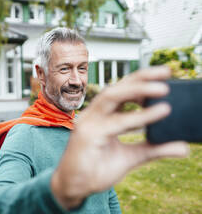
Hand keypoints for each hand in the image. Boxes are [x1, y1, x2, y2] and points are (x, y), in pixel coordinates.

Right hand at [51, 66, 188, 208]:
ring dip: (138, 90)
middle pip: (116, 88)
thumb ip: (154, 148)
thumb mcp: (131, 157)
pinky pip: (116, 123)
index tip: (164, 76)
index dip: (140, 81)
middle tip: (166, 72)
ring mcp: (89, 123)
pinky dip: (138, 117)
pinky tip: (158, 113)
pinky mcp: (88, 135)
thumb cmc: (97, 168)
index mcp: (102, 116)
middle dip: (141, 78)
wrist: (74, 186)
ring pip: (112, 97)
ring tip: (163, 89)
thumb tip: (183, 147)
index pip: (121, 92)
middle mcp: (94, 115)